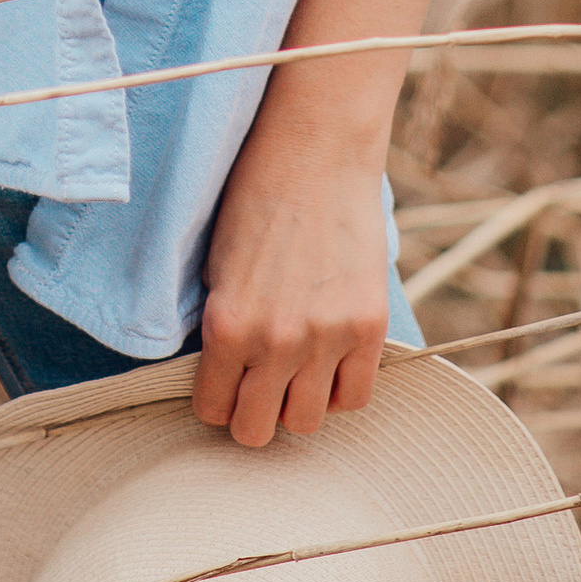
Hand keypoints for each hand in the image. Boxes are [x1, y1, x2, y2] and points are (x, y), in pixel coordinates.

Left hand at [193, 120, 390, 447]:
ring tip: (294, 368)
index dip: (214, 398)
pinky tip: (328, 358)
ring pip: (307, 422)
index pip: (212, 410)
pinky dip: (340, 387)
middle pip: (258, 430)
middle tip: (256, 382)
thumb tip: (222, 378)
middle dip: (251, 411)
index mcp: (227, 324)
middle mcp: (275, 341)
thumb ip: (220, 326)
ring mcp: (326, 337)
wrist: (316, 150)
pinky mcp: (368, 326)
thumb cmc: (255, 197)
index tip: (222, 384)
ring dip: (296, 401)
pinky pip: (355, 397)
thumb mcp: (216, 264)